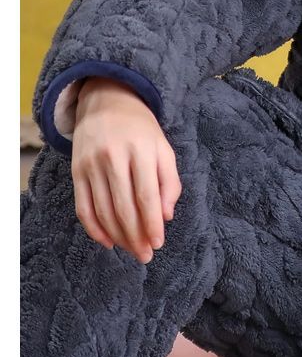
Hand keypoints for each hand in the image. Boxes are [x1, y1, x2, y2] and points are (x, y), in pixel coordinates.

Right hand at [70, 77, 180, 263]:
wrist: (106, 102)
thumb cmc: (141, 130)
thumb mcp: (163, 148)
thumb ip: (169, 182)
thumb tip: (166, 217)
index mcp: (141, 150)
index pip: (146, 196)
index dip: (152, 224)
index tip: (159, 243)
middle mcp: (114, 157)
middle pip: (124, 207)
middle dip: (136, 236)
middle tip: (145, 255)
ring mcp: (92, 164)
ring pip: (103, 211)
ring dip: (118, 236)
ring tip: (132, 250)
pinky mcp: (77, 171)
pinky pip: (83, 206)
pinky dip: (94, 228)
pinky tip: (108, 241)